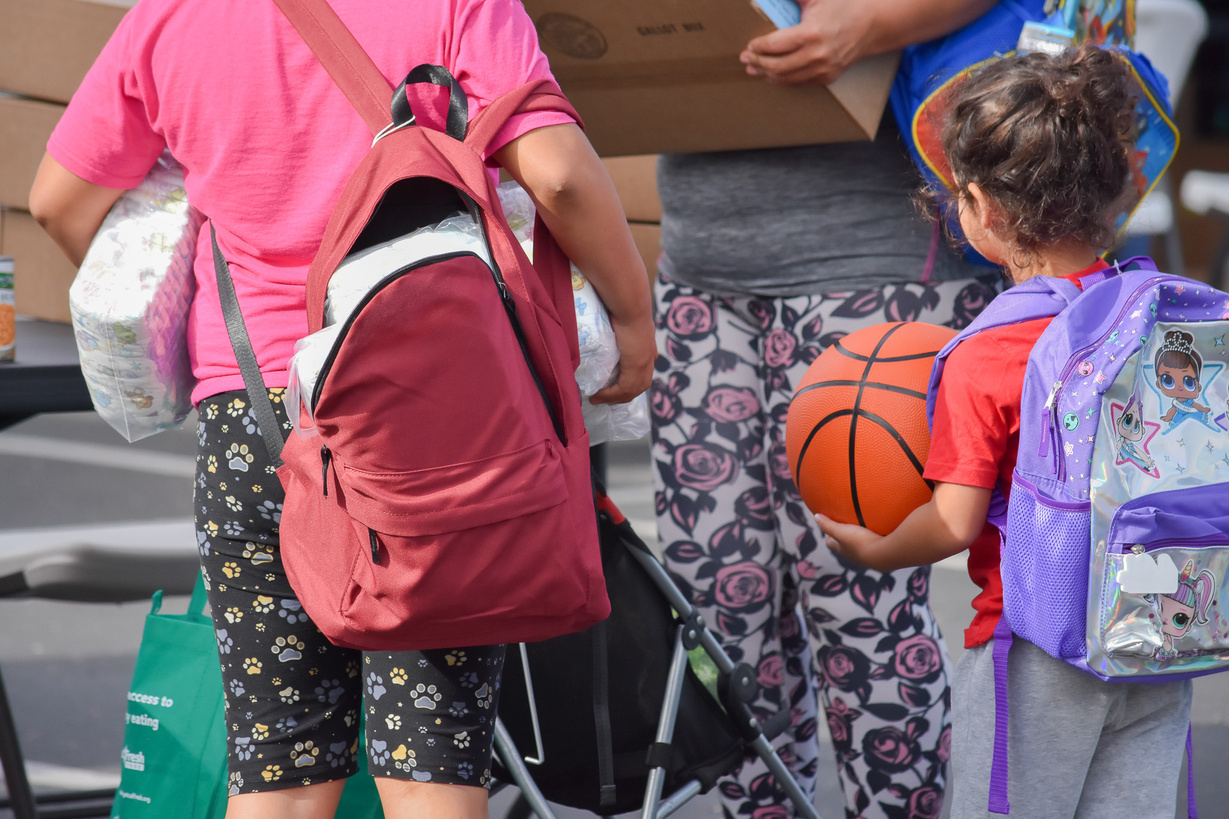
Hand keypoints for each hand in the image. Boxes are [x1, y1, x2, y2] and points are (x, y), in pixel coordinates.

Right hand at [589, 313, 655, 404]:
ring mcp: (645, 364)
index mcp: (648, 349)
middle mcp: (649, 359)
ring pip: (631, 391)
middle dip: (623, 396)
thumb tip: (607, 329)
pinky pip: (623, 389)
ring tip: (598, 400)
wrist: (631, 307)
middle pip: (639, 386)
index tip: (618, 391)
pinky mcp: (636, 367)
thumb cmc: (624, 308)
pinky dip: (610, 395)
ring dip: (614, 398)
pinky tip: (599, 396)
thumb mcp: (623, 323)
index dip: (632, 384)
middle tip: (607, 401)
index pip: (642, 373)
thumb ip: (619, 331)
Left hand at [740, 0, 873, 84]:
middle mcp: (817, 55)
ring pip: (787, 78)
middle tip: (746, 59)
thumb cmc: (842, 6)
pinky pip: (799, 83)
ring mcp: (823, 69)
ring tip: (755, 69)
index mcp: (811, 33)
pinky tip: (773, 75)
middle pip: (777, 66)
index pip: (775, 46)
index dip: (758, 48)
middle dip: (758, 63)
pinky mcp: (827, 77)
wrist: (870, 24)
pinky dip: (783, 80)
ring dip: (767, 75)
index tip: (750, 46)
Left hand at [816, 513, 885, 568]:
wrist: (885, 554)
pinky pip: (874, 541)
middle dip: (843, 534)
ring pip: (860, 543)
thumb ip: (828, 525)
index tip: (827, 522)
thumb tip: (816, 516)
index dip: (827, 533)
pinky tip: (879, 526)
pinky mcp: (880, 551)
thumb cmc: (860, 542)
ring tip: (862, 523)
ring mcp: (867, 554)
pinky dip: (873, 534)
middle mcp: (854, 554)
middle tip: (844, 522)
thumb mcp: (840, 531)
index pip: (830, 542)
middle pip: (845, 544)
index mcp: (842, 549)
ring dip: (859, 535)